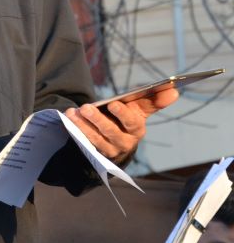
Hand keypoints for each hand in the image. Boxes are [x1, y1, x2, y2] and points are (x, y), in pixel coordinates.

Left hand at [64, 88, 179, 163]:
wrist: (114, 140)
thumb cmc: (127, 119)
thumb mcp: (139, 110)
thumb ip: (152, 100)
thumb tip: (174, 90)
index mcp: (137, 130)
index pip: (132, 123)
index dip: (123, 114)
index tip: (113, 104)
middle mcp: (124, 142)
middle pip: (110, 132)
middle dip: (98, 119)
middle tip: (85, 107)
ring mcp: (108, 149)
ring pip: (95, 139)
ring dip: (83, 125)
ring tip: (73, 112)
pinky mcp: (94, 152)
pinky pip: (84, 142)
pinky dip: (75, 130)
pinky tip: (69, 119)